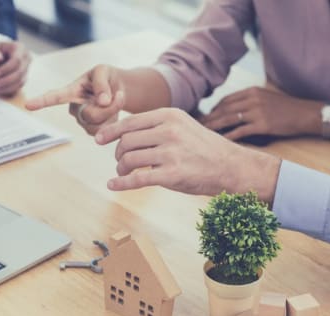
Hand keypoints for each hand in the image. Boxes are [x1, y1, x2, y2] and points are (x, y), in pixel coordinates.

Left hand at [0, 40, 30, 95]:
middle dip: (5, 80)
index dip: (5, 69)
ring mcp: (27, 69)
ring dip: (6, 87)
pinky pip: (18, 86)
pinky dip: (8, 89)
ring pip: (20, 81)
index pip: (16, 60)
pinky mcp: (24, 77)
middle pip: (19, 72)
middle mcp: (26, 58)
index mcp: (19, 48)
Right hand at [26, 64, 124, 134]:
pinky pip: (107, 130)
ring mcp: (83, 122)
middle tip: (118, 94)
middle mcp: (74, 109)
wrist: (118, 89)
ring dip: (114, 112)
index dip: (41, 100)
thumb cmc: (106, 77)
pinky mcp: (94, 131)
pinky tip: (115, 111)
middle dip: (110, 106)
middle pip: (90, 116)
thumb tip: (102, 102)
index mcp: (71, 92)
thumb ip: (101, 83)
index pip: (54, 96)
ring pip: (99, 125)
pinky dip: (117, 119)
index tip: (28, 105)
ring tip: (117, 99)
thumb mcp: (103, 71)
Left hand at [95, 108, 280, 201]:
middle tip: (120, 162)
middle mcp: (169, 131)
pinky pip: (137, 179)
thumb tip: (125, 132)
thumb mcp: (183, 126)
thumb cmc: (203, 148)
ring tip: (123, 173)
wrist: (230, 166)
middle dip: (118, 154)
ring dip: (121, 169)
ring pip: (129, 159)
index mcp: (170, 116)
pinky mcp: (172, 175)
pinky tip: (113, 185)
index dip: (111, 131)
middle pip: (127, 141)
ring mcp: (170, 153)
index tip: (99, 139)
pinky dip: (121, 183)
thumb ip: (157, 126)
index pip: (131, 122)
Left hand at [201, 87, 318, 140]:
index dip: (213, 109)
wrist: (306, 114)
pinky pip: (240, 131)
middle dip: (209, 118)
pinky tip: (220, 141)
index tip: (205, 117)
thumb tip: (233, 109)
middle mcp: (252, 99)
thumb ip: (250, 101)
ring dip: (214, 127)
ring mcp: (257, 112)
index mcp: (252, 91)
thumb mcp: (266, 98)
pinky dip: (228, 136)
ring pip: (229, 119)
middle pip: (224, 109)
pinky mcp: (262, 125)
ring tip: (204, 134)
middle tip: (197, 127)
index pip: (226, 100)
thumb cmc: (287, 108)